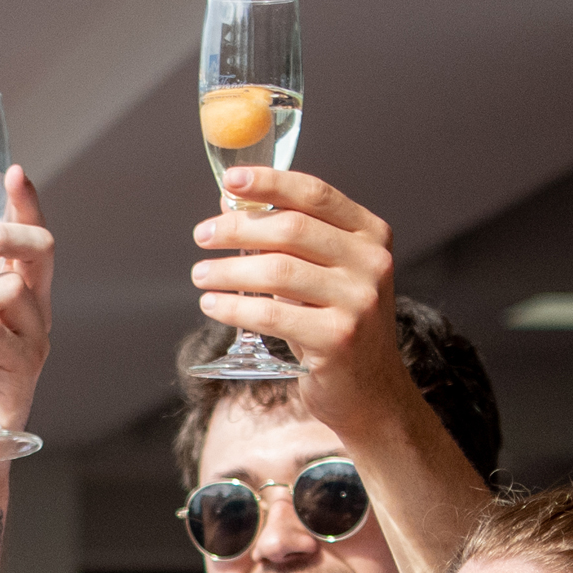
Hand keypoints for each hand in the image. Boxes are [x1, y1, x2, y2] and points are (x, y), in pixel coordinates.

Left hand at [194, 167, 409, 428]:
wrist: (371, 392)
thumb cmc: (337, 326)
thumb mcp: (323, 274)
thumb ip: (287, 237)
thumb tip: (231, 201)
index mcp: (371, 235)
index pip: (315, 195)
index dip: (269, 183)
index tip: (230, 180)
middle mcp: (371, 262)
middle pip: (291, 229)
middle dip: (238, 228)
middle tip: (203, 235)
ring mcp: (359, 301)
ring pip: (277, 271)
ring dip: (228, 270)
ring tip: (200, 274)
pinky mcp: (338, 338)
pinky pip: (272, 314)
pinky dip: (234, 307)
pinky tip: (212, 304)